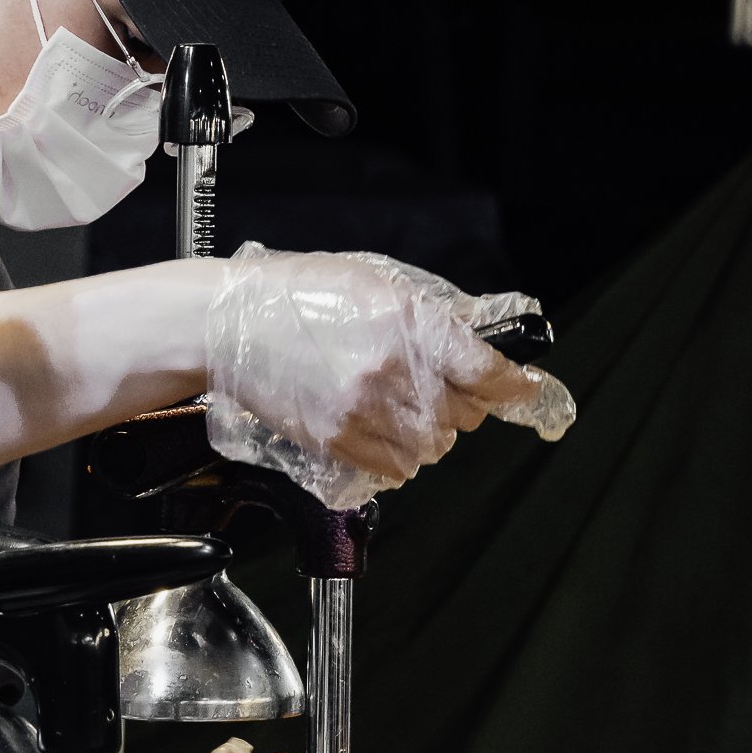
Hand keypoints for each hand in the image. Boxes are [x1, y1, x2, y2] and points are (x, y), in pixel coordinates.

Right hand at [205, 248, 574, 506]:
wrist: (227, 324)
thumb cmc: (296, 295)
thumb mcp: (375, 282)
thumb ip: (433, 316)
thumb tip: (481, 340)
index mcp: (409, 322)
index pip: (487, 371)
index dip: (514, 385)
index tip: (525, 390)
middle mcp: (392, 370)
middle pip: (465, 415)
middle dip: (458, 405)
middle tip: (430, 387)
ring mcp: (363, 410)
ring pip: (433, 448)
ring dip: (427, 434)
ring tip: (397, 409)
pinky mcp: (337, 440)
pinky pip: (397, 470)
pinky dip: (398, 458)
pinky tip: (377, 429)